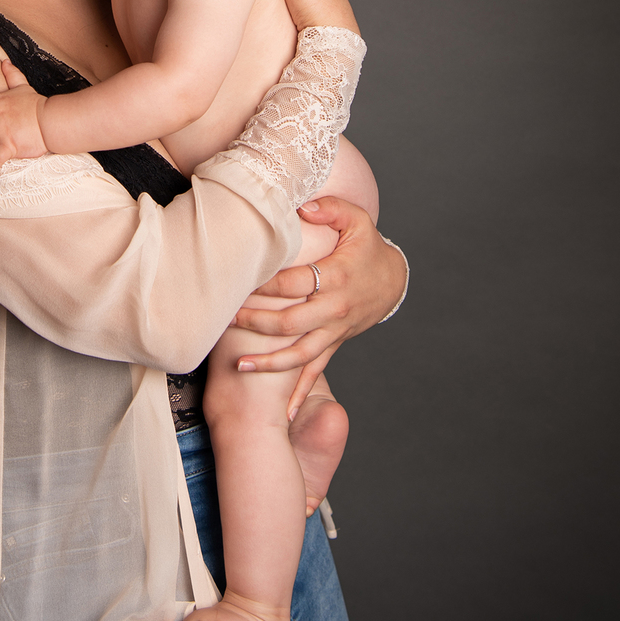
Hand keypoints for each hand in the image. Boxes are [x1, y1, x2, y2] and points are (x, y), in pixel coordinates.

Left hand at [229, 197, 406, 415]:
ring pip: (301, 354)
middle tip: (227, 319)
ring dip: (270, 363)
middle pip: (292, 322)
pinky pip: (315, 371)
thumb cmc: (366, 247)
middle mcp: (335, 309)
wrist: (393, 280)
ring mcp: (335, 331)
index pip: (295, 283)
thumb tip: (303, 207)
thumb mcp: (356, 220)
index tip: (238, 281)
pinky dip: (299, 393)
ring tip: (240, 366)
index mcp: (336, 277)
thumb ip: (330, 209)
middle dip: (257, 323)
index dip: (265, 283)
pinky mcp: (335, 344)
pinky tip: (282, 413)